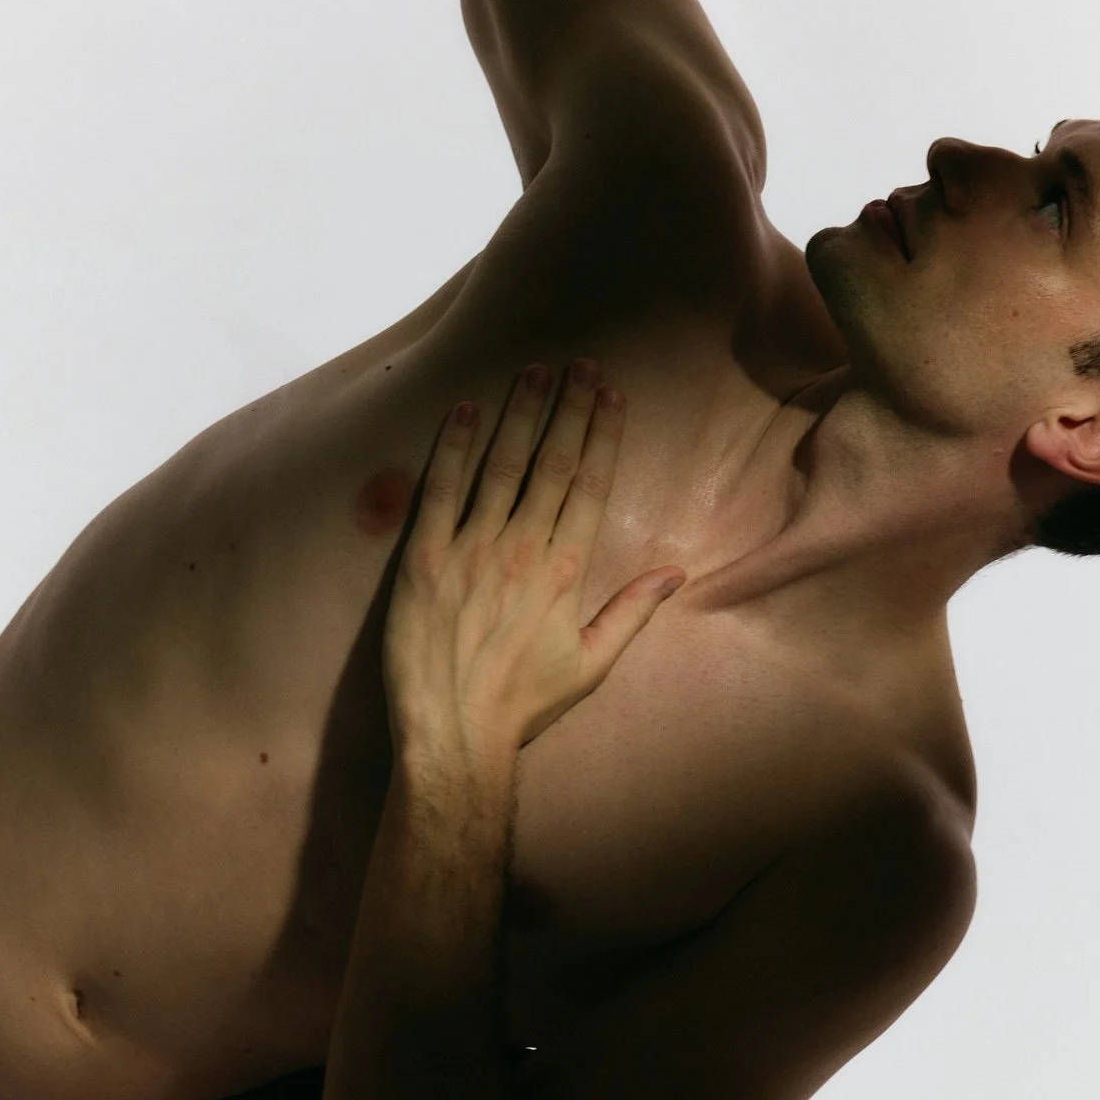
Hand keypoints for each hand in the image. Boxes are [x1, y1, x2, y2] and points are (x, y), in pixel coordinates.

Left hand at [384, 359, 685, 750]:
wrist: (454, 735)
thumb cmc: (523, 706)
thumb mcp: (591, 666)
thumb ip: (631, 613)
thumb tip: (676, 574)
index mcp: (564, 571)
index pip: (590, 486)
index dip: (602, 435)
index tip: (612, 395)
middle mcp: (522, 550)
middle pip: (553, 463)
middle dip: (570, 409)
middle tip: (581, 364)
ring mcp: (471, 550)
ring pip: (501, 466)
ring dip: (520, 414)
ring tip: (534, 371)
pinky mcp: (423, 560)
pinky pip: (440, 491)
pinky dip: (453, 448)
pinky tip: (464, 411)